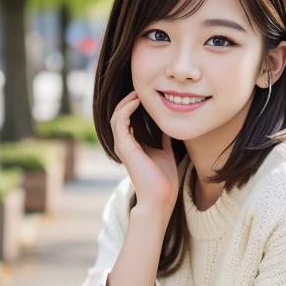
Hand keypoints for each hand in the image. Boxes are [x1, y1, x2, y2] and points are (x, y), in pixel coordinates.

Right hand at [111, 90, 178, 216]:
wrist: (160, 197)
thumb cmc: (163, 180)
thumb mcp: (166, 152)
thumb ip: (163, 138)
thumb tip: (169, 125)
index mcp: (132, 146)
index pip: (127, 119)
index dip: (134, 105)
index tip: (146, 93)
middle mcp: (124, 145)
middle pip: (119, 115)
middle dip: (128, 100)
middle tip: (140, 88)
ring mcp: (122, 146)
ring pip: (117, 116)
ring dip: (126, 101)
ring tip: (138, 91)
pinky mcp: (124, 147)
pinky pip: (120, 122)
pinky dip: (126, 108)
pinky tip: (137, 100)